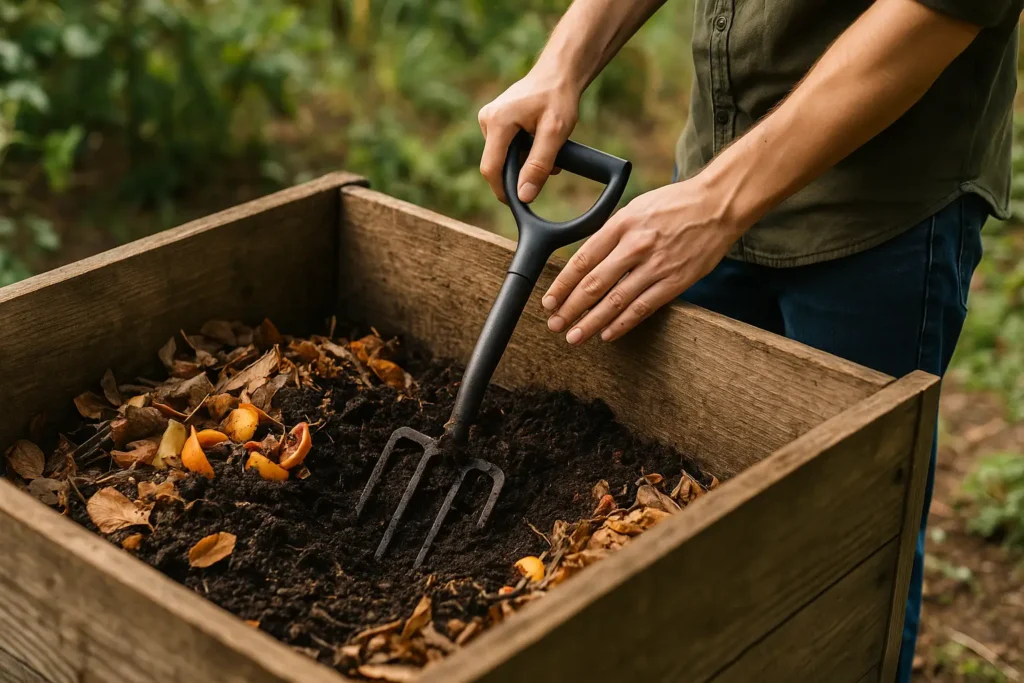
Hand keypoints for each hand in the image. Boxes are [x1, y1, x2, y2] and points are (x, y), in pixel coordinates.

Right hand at [478, 71, 580, 203]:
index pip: (491, 169)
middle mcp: (487, 120)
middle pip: (496, 164)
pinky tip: (540, 143)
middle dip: (519, 174)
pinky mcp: (494, 121)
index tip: (522, 203)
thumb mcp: (555, 134)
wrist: (559, 73)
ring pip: (502, 157)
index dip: (504, 191)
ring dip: (524, 163)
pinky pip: (504, 148)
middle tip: (549, 169)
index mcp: (497, 122)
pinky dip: (522, 152)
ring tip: (550, 151)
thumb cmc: (558, 98)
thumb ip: (538, 166)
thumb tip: (524, 196)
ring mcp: (489, 120)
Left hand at [541, 178, 746, 343]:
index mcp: (621, 224)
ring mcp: (656, 266)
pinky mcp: (675, 282)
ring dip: (591, 323)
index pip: (583, 260)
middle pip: (594, 284)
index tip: (549, 301)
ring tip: (574, 337)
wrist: (718, 205)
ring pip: (616, 301)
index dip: (562, 284)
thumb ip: (611, 234)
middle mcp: (636, 246)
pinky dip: (622, 323)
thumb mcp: (635, 208)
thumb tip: (586, 262)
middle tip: (555, 325)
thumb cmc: (675, 205)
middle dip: (570, 308)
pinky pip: (643, 308)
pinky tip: (607, 334)